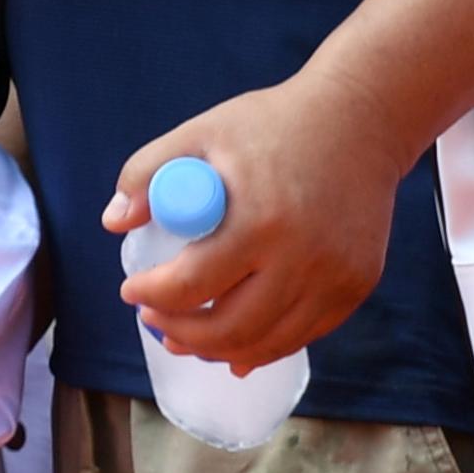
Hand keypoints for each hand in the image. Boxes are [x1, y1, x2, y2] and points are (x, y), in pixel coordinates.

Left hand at [110, 76, 401, 372]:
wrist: (360, 122)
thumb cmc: (272, 125)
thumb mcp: (200, 132)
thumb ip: (146, 172)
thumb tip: (113, 223)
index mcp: (259, 221)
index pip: (192, 284)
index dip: (152, 295)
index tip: (129, 290)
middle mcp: (304, 258)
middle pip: (231, 328)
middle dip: (179, 332)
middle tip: (151, 319)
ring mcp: (337, 278)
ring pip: (268, 342)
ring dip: (218, 349)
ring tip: (183, 339)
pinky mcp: (357, 285)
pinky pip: (304, 335)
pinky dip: (264, 347)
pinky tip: (235, 347)